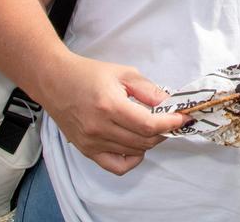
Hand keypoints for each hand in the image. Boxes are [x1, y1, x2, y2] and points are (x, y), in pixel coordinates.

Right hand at [42, 54, 187, 174]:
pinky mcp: (87, 151)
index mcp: (110, 105)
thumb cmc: (89, 74)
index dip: (170, 123)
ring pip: (134, 152)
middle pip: (144, 141)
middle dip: (163, 131)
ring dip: (149, 142)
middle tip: (170, 120)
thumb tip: (169, 104)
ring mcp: (92, 142)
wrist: (55, 81)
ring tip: (150, 126)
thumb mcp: (124, 73)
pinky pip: (116, 166)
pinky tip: (136, 144)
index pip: (148, 124)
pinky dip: (132, 159)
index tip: (183, 118)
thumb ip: (148, 90)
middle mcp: (100, 128)